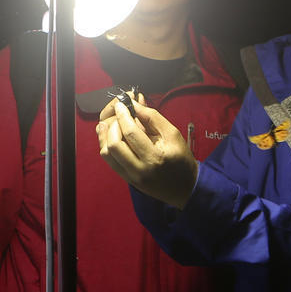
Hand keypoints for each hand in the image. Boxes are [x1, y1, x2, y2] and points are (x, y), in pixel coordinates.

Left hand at [96, 93, 198, 208]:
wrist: (184, 187)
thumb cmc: (181, 159)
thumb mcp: (172, 134)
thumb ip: (152, 118)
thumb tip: (133, 104)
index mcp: (155, 157)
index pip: (131, 133)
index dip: (123, 115)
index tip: (121, 104)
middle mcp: (140, 170)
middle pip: (114, 144)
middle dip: (113, 124)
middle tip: (119, 115)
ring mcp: (131, 176)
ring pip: (107, 153)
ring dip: (105, 135)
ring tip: (109, 123)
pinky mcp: (126, 179)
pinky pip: (109, 161)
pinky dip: (106, 145)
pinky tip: (109, 135)